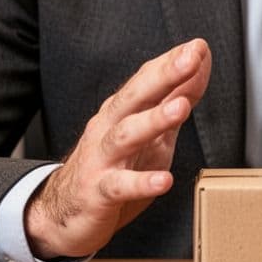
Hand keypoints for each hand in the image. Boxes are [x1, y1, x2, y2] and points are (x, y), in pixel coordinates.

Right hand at [25, 39, 211, 259]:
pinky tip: (164, 181)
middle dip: (164, 75)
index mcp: (122, 112)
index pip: (147, 79)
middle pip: (135, 96)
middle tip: (190, 59)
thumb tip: (199, 69)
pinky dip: (142, 183)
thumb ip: (173, 102)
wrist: (61, 214)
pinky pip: (119, 185)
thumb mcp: (150, 134)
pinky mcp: (98, 192)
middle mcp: (108, 128)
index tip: (199, 46)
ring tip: (181, 108)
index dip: (173, 62)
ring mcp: (102, 159)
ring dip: (154, 119)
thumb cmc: (111, 169)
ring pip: (126, 134)